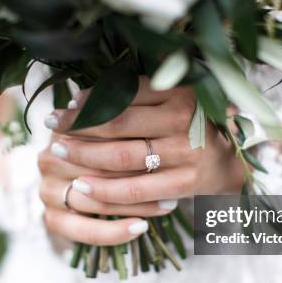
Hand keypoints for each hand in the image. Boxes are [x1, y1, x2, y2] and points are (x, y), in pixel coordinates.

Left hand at [37, 78, 244, 245]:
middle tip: (52, 125)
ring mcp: (184, 153)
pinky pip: (134, 189)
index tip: (66, 104)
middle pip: (118, 123)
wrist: (230, 163)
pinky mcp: (182, 184)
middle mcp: (183, 120)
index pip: (124, 94)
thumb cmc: (192, 126)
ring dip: (84, 154)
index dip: (91, 100)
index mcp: (180, 93)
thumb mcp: (174, 100)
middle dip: (78, 125)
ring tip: (59, 150)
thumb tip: (84, 97)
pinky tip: (82, 185)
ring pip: (121, 156)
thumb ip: (139, 93)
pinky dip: (105, 188)